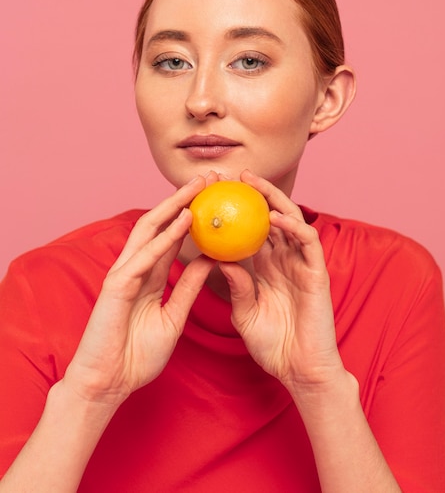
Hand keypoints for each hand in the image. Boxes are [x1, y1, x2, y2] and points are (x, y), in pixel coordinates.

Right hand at [63, 174, 215, 406]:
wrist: (109, 383)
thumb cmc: (137, 356)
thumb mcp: (174, 317)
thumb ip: (189, 288)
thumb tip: (211, 261)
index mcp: (149, 276)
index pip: (171, 237)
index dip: (192, 216)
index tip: (215, 199)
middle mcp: (136, 268)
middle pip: (160, 225)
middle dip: (183, 200)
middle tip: (208, 180)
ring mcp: (124, 273)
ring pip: (149, 231)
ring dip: (174, 207)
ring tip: (197, 187)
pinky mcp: (117, 285)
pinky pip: (145, 256)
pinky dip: (165, 237)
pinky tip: (185, 221)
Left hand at [220, 170, 344, 392]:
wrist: (300, 371)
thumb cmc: (272, 346)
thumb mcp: (245, 314)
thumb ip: (237, 287)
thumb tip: (219, 259)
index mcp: (267, 268)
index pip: (252, 230)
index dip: (237, 212)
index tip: (215, 195)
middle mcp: (285, 261)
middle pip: (271, 217)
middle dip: (255, 194)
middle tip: (233, 176)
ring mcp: (302, 265)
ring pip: (291, 220)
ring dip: (273, 199)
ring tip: (252, 182)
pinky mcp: (317, 273)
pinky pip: (308, 242)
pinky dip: (293, 226)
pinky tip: (274, 216)